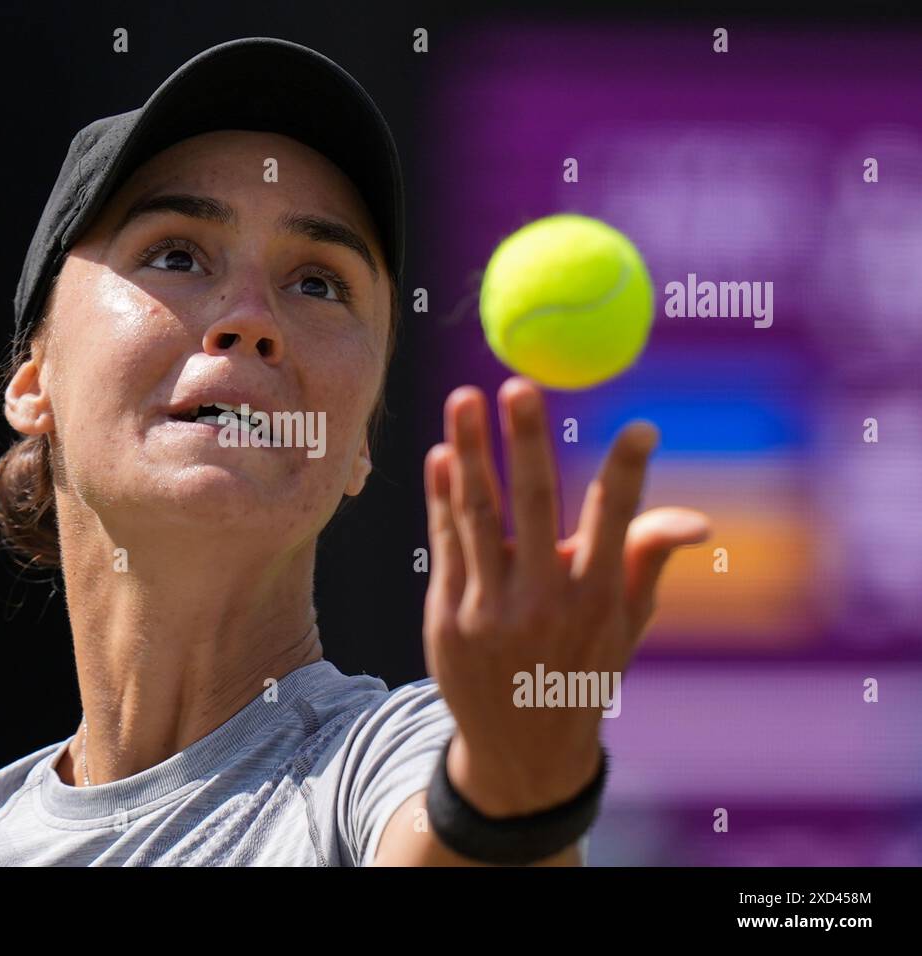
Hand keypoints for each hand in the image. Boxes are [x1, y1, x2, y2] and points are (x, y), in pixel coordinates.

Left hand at [422, 377, 710, 816]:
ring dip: (470, 452)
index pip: (616, 524)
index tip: (640, 426)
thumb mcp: (626, 624)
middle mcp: (544, 602)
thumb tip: (698, 520)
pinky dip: (441, 496)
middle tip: (519, 383)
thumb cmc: (583, 667)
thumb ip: (648, 562)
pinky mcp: (447, 615)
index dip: (628, 472)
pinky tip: (442, 454)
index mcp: (598, 601)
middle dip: (527, 441)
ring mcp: (490, 610)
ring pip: (477, 516)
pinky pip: (444, 543)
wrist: (520, 748)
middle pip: (534, 506)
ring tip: (464, 397)